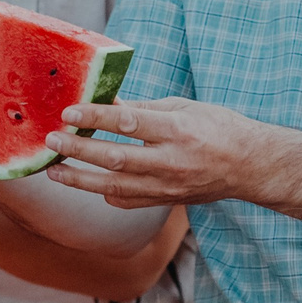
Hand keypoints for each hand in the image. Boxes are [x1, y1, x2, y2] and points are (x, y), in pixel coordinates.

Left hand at [44, 96, 247, 207]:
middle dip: (79, 150)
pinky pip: (128, 201)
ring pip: (115, 186)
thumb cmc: (218, 128)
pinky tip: (87, 184)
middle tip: (51, 141)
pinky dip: (105, 193)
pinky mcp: (166, 201)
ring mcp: (168, 186)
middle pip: (116, 158)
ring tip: (53, 170)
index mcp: (178, 130)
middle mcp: (171, 162)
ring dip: (79, 179)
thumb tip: (105, 102)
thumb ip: (142, 108)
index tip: (69, 112)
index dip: (96, 117)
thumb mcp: (183, 107)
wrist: (250, 166)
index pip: (129, 123)